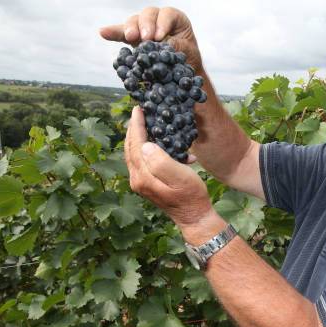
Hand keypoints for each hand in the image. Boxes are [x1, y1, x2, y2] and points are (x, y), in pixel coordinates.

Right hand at [99, 6, 202, 73]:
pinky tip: (103, 32)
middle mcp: (157, 19)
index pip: (167, 14)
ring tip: (131, 37)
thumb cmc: (187, 59)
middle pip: (148, 14)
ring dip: (131, 28)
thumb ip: (176, 46)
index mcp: (174, 18)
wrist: (181, 73)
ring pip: (134, 21)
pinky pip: (122, 33)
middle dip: (145, 25)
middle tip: (145, 38)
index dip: (162, 24)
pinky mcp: (133, 37)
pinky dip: (113, 32)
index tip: (159, 37)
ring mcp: (143, 27)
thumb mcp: (186, 52)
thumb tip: (162, 44)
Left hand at [124, 106, 214, 228]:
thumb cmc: (192, 196)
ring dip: (138, 137)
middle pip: (131, 149)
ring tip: (144, 123)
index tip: (138, 109)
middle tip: (138, 112)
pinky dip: (146, 148)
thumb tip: (146, 145)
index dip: (136, 126)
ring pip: (135, 154)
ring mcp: (141, 183)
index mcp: (143, 176)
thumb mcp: (181, 177)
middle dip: (133, 129)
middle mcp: (138, 180)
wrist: (195, 217)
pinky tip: (157, 143)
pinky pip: (142, 161)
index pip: (136, 145)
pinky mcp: (147, 184)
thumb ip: (161, 161)